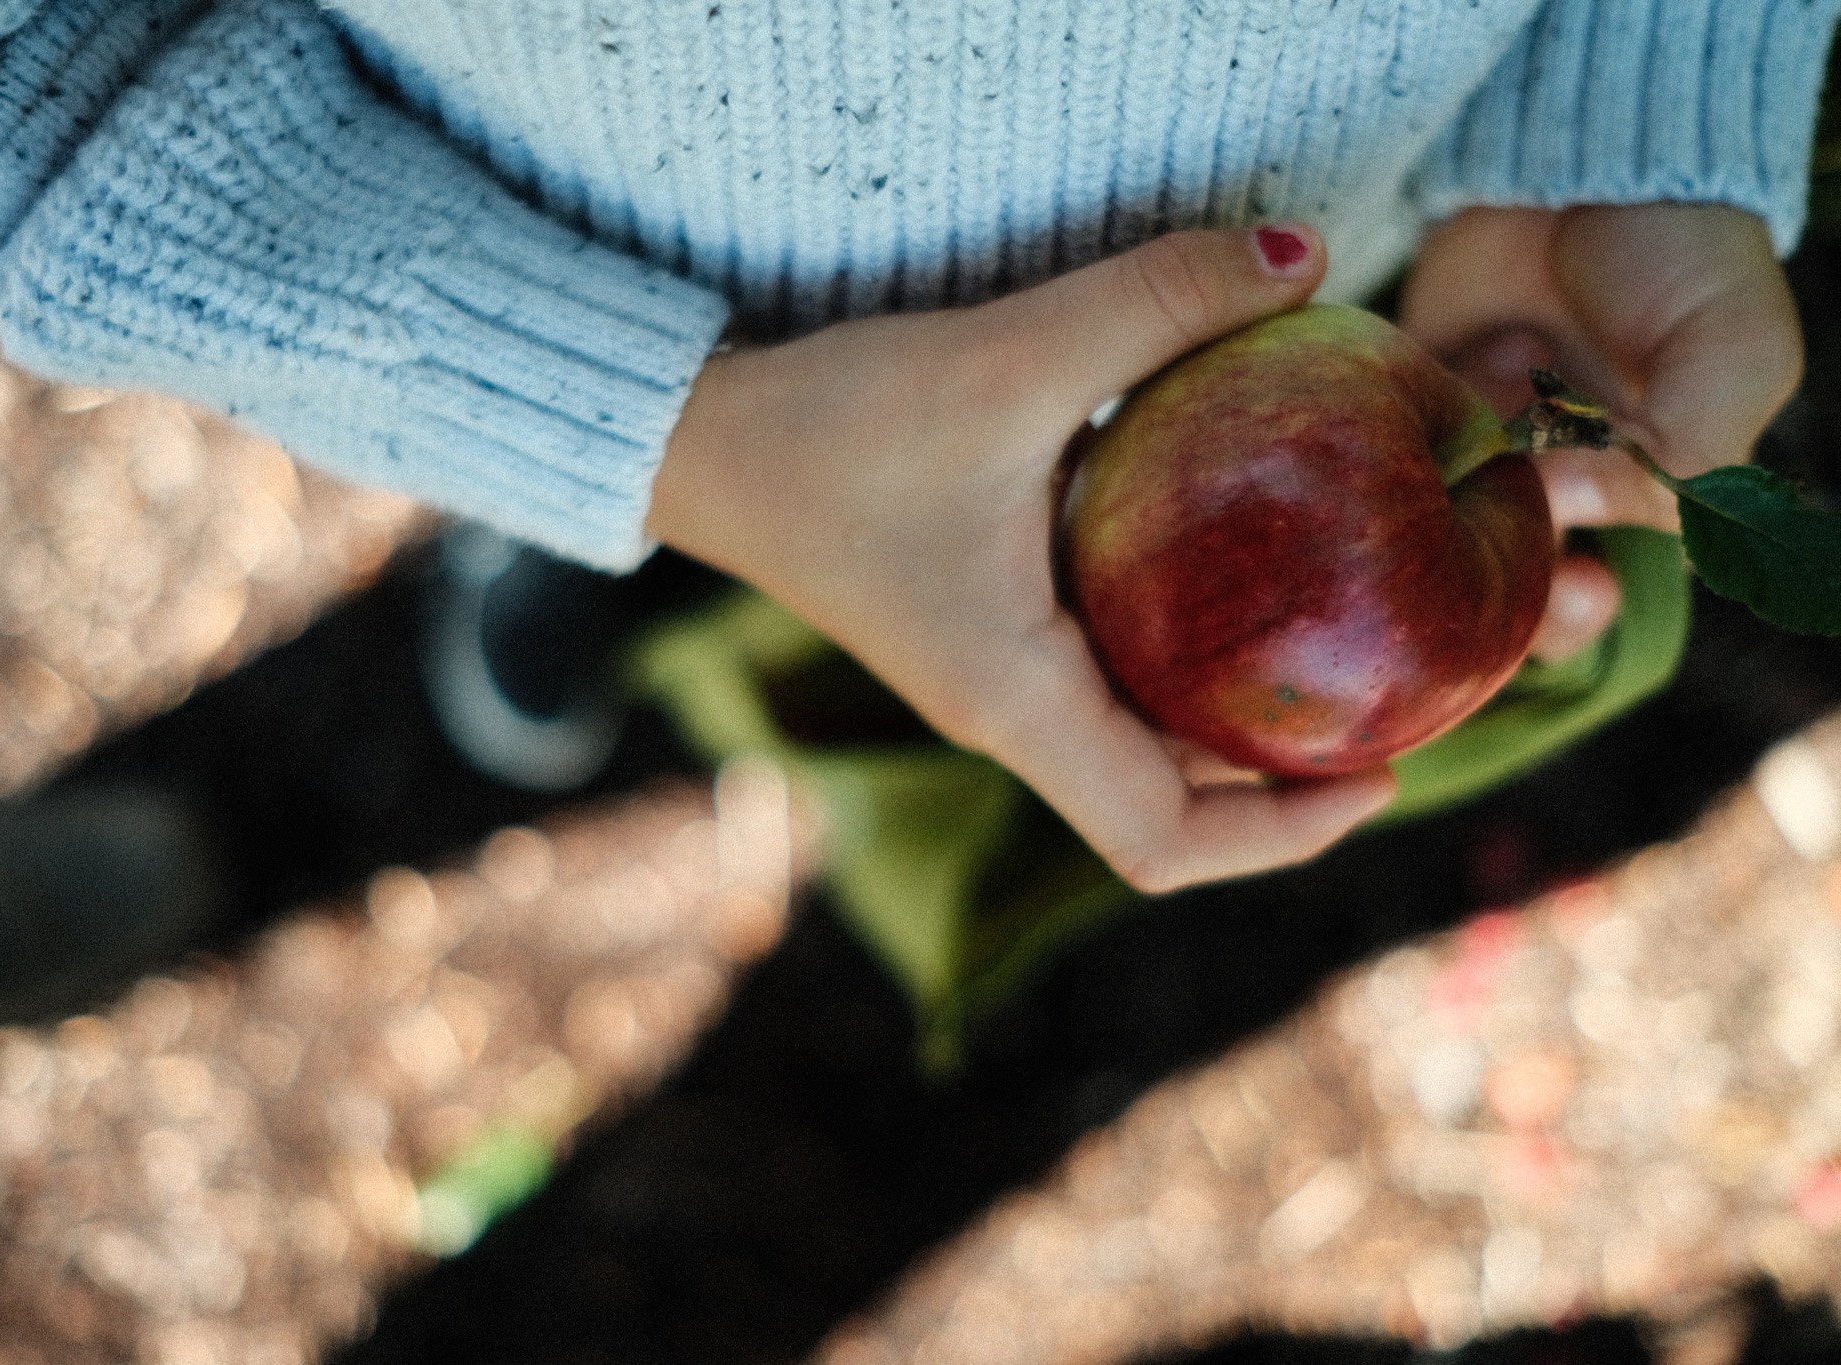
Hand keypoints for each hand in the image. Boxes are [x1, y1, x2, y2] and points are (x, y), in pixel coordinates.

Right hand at [648, 226, 1396, 894]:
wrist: (701, 443)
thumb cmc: (826, 429)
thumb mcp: (1002, 359)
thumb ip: (1154, 304)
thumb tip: (1305, 259)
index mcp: (1015, 700)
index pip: (1159, 842)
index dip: (1282, 834)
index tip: (1382, 769)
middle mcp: (1010, 712)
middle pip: (1170, 805)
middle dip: (1288, 774)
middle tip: (1394, 690)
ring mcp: (994, 679)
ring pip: (1142, 744)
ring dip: (1238, 719)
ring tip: (1341, 637)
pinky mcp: (985, 630)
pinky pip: (1110, 677)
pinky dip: (1182, 655)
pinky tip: (1236, 570)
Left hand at [1400, 203, 1803, 660]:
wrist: (1590, 152)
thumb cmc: (1685, 253)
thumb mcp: (1731, 354)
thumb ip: (1690, 453)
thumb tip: (1575, 507)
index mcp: (1627, 490)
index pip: (1590, 588)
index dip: (1568, 617)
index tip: (1574, 592)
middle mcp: (1539, 478)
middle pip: (1489, 581)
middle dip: (1479, 603)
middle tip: (1480, 590)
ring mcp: (1463, 440)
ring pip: (1421, 531)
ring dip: (1419, 537)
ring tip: (1437, 510)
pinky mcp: (1393, 393)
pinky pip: (1366, 453)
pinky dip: (1370, 462)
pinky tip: (1396, 440)